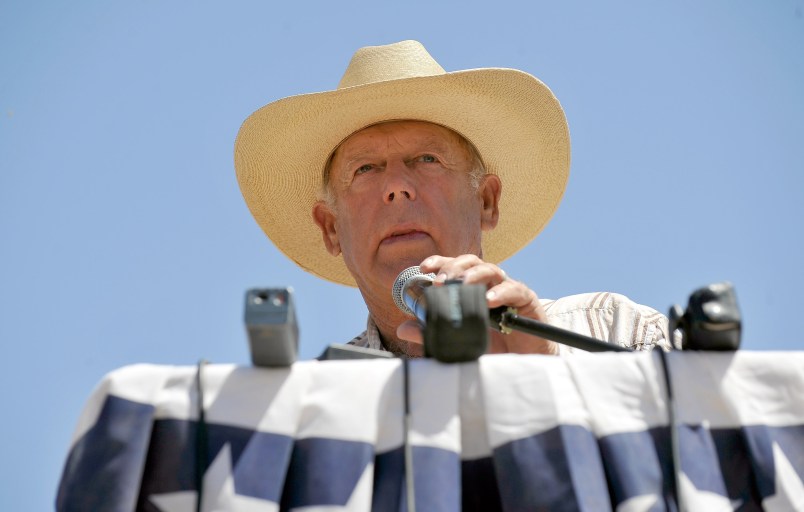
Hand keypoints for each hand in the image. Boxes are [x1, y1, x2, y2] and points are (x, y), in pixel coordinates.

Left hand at [396, 254, 557, 354]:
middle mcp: (488, 284)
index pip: (454, 267)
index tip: (423, 268)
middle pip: (470, 263)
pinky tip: (488, 299)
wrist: (523, 363)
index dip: (439, 262)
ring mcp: (508, 290)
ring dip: (473, 274)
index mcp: (471, 289)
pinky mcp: (526, 301)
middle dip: (453, 267)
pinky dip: (500, 292)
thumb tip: (402, 328)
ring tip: (461, 284)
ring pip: (491, 269)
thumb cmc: (491, 347)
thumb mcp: (457, 340)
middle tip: (439, 282)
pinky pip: (514, 290)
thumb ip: (432, 333)